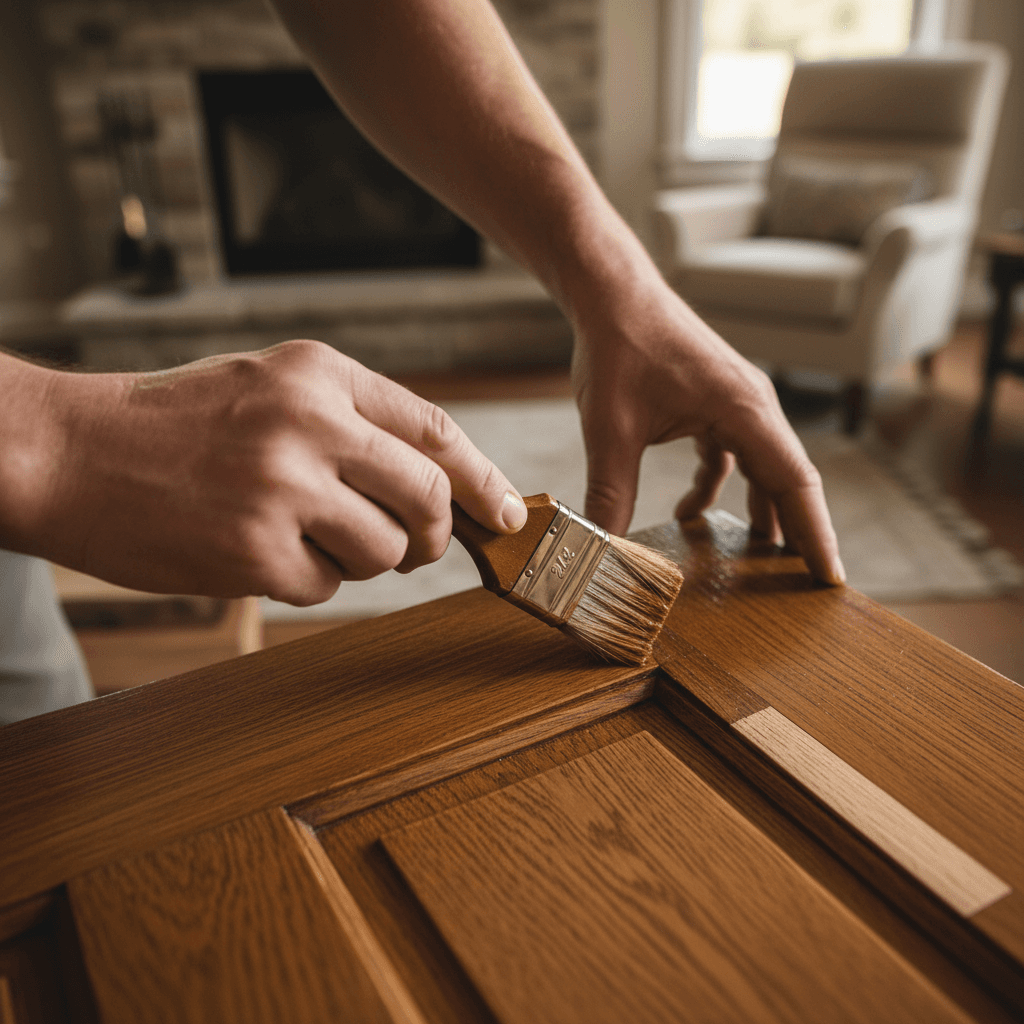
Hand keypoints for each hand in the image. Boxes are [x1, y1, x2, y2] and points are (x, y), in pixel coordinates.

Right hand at [7, 341, 525, 604]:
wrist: (69, 453)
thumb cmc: (177, 425)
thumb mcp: (269, 388)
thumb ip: (353, 423)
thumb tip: (440, 484)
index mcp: (319, 373)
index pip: (434, 430)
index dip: (482, 480)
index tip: (507, 514)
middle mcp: (309, 422)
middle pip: (428, 497)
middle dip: (434, 535)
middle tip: (416, 548)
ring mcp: (282, 488)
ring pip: (386, 551)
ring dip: (362, 560)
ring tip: (305, 537)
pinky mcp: (254, 551)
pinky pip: (326, 587)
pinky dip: (307, 580)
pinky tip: (258, 553)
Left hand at [571, 276, 845, 585]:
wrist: (610, 293)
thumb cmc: (619, 346)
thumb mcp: (611, 430)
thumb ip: (610, 493)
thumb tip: (601, 549)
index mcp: (744, 411)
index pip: (796, 483)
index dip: (815, 535)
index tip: (831, 579)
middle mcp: (752, 406)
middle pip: (787, 479)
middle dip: (796, 532)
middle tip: (806, 584)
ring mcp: (734, 403)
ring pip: (760, 468)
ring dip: (759, 510)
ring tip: (759, 558)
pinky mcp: (712, 402)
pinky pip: (730, 454)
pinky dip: (717, 485)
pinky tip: (689, 512)